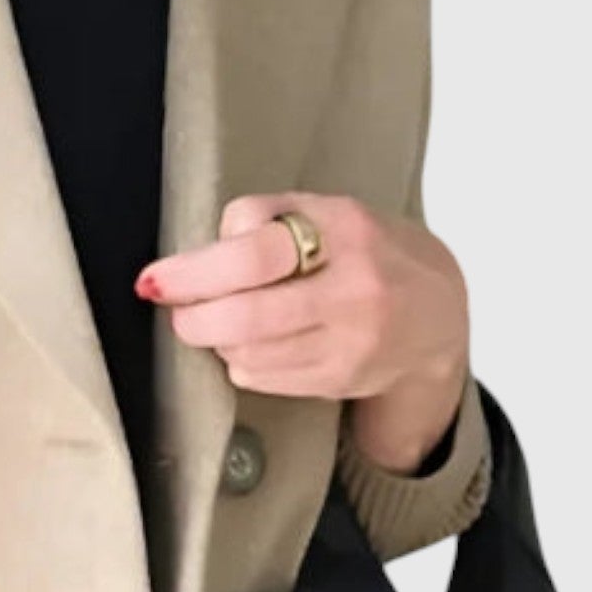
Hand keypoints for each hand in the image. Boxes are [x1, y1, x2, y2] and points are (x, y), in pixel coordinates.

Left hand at [135, 191, 469, 470]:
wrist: (437, 314)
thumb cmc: (365, 253)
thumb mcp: (326, 212)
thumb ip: (266, 217)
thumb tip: (204, 251)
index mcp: (345, 232)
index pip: (256, 254)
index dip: (194, 272)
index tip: (155, 280)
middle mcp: (353, 291)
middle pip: (245, 317)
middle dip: (193, 318)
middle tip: (178, 311)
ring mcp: (351, 343)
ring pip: (248, 353)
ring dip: (217, 339)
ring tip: (222, 321)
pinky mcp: (342, 380)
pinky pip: (262, 378)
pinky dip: (242, 362)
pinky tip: (255, 344)